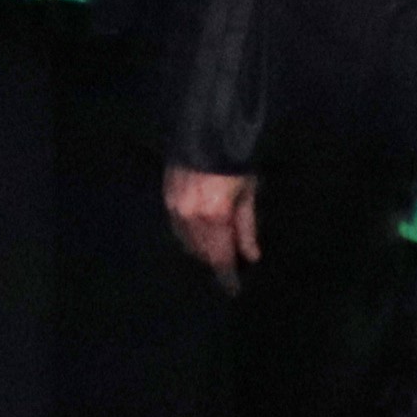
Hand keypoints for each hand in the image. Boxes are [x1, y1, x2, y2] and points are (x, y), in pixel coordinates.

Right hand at [164, 169, 260, 286]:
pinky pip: (176, 226)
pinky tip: (201, 231)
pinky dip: (189, 233)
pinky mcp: (166, 196)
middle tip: (231, 262)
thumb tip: (251, 256)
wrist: (207, 127)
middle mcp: (189, 216)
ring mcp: (174, 206)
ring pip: (186, 241)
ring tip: (217, 247)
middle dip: (216, 259)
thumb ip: (247, 228)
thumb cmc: (235, 159)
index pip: (219, 258)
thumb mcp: (247, 193)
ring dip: (202, 248)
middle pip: (201, 252)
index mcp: (214, 216)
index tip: (234, 290)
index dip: (227, 277)